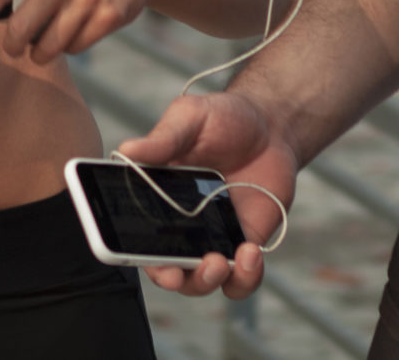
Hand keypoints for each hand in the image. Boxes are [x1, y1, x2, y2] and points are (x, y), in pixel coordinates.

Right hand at [117, 91, 297, 297]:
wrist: (271, 127)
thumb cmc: (224, 118)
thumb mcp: (191, 118)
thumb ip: (164, 138)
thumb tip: (127, 150)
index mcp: (156, 196)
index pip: (134, 231)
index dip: (128, 249)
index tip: (134, 253)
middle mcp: (180, 224)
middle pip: (165, 267)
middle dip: (170, 277)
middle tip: (178, 272)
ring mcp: (214, 238)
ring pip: (202, 281)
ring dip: (207, 281)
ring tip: (220, 262)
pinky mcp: (245, 245)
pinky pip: (241, 279)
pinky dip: (245, 277)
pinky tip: (251, 253)